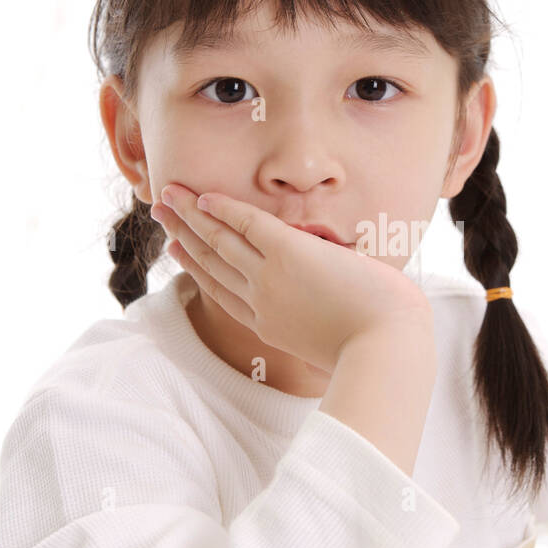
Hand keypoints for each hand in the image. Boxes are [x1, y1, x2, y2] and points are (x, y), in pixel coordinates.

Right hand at [151, 183, 431, 372]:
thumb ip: (320, 336)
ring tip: (165, 196)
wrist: (388, 350)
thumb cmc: (378, 352)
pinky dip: (223, 209)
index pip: (225, 292)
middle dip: (183, 236)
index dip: (198, 268)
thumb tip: (328, 337)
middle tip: (159, 214)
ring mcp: (271, 279)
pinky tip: (204, 196)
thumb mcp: (336, 347)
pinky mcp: (290, 255)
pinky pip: (247, 224)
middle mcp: (262, 304)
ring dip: (190, 216)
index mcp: (273, 327)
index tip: (178, 250)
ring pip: (220, 241)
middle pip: (212, 264)